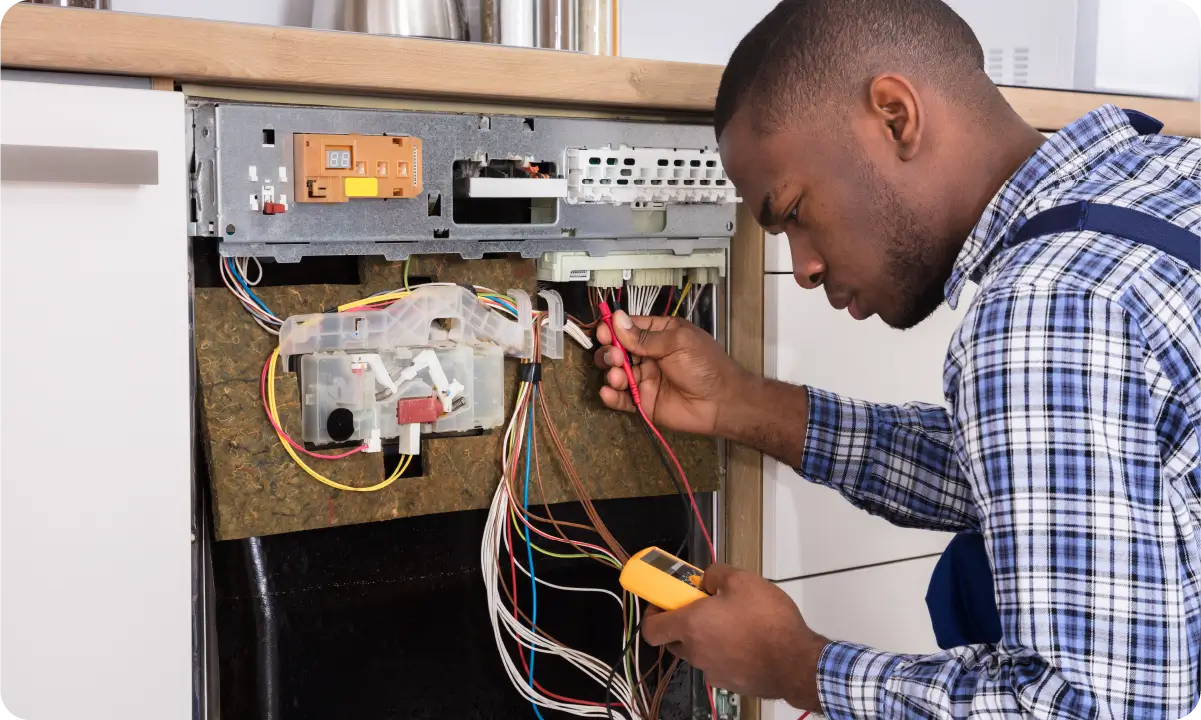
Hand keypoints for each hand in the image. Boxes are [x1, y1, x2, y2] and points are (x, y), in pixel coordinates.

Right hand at [593, 311, 751, 436]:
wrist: (722, 402)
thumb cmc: (705, 366)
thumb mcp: (677, 343)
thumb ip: (645, 336)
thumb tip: (617, 319)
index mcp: (660, 335)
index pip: (629, 328)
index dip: (614, 329)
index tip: (603, 332)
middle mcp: (649, 356)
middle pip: (618, 350)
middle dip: (610, 352)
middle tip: (614, 357)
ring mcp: (646, 379)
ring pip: (617, 374)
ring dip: (612, 373)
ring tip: (617, 376)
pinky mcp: (644, 402)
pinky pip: (622, 398)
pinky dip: (611, 396)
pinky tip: (609, 392)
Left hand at [641, 563, 827, 711]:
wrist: (796, 663)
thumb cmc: (767, 619)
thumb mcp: (742, 580)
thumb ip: (715, 574)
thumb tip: (706, 580)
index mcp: (691, 627)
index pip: (651, 629)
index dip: (652, 614)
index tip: (664, 602)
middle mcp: (696, 653)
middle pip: (674, 640)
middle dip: (683, 623)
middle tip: (704, 606)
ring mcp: (713, 672)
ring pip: (699, 652)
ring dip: (707, 637)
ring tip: (735, 621)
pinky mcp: (731, 683)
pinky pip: (719, 663)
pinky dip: (725, 652)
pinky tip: (748, 641)